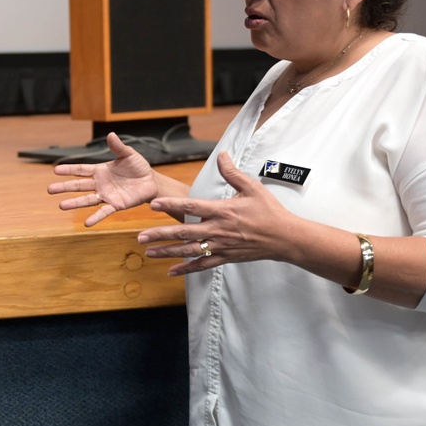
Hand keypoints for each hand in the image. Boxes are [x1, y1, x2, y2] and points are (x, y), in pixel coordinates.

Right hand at [47, 132, 159, 226]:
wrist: (151, 182)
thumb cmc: (138, 167)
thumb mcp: (128, 154)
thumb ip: (118, 147)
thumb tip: (110, 134)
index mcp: (100, 171)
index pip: (81, 170)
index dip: (69, 170)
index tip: (55, 170)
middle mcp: (100, 184)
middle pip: (78, 186)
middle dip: (64, 187)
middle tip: (50, 190)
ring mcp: (106, 195)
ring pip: (87, 200)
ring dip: (74, 203)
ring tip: (61, 206)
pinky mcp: (116, 205)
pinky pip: (104, 212)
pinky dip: (95, 217)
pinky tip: (87, 223)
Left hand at [137, 152, 290, 274]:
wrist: (285, 238)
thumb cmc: (269, 211)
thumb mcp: (252, 187)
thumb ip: (232, 172)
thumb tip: (222, 154)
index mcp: (222, 211)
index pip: (191, 207)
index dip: (170, 205)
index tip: (153, 205)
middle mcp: (218, 230)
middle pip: (183, 232)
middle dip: (160, 235)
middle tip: (140, 236)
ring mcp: (220, 246)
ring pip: (188, 250)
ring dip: (167, 252)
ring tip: (148, 252)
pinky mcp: (225, 258)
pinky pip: (202, 265)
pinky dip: (185, 268)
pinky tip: (170, 271)